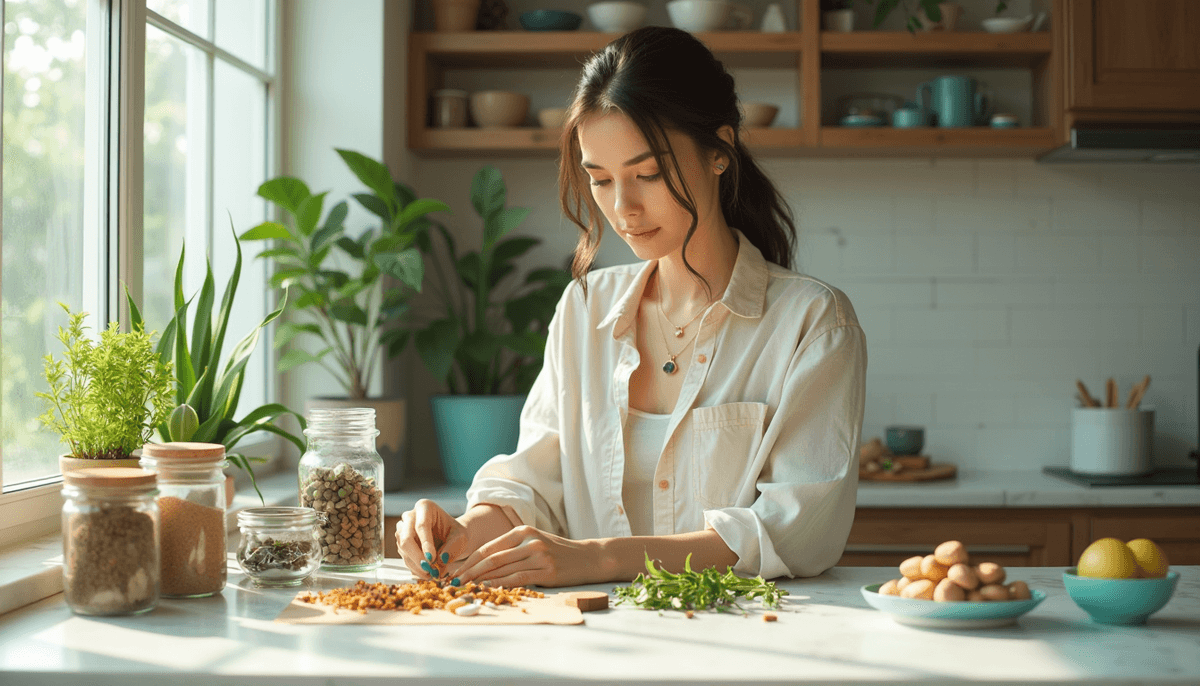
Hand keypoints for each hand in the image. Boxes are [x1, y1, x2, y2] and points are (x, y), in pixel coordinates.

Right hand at [395, 499, 469, 581]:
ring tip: (431, 574)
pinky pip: (404, 557)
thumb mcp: (460, 538)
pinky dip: (414, 568)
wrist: (451, 537)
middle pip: (406, 538)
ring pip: (403, 550)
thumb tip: (440, 560)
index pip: (421, 525)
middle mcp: (410, 516)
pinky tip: (426, 573)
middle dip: (417, 557)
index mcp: (425, 507)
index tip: (432, 558)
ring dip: (416, 565)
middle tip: (429, 570)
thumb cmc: (455, 533)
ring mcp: (403, 530)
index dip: (425, 543)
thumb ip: (452, 547)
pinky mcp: (401, 543)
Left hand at [444, 525, 599, 587]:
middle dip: (469, 572)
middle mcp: (529, 541)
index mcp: (523, 531)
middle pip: (492, 558)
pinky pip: (518, 578)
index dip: (469, 561)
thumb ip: (511, 550)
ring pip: (502, 569)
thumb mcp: (534, 543)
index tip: (454, 572)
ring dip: (481, 580)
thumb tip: (482, 566)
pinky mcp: (547, 571)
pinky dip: (500, 584)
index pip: (489, 547)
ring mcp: (539, 555)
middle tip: (453, 583)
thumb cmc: (557, 552)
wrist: (588, 558)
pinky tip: (488, 589)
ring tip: (465, 588)